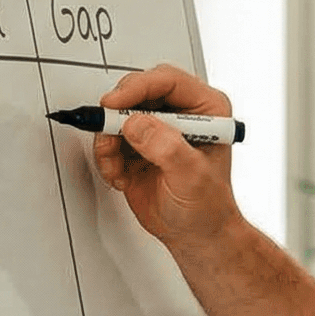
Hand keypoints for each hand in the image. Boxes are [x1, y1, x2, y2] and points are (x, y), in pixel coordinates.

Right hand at [92, 64, 238, 249]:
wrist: (195, 234)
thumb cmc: (207, 206)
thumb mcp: (192, 176)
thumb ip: (166, 148)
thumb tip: (136, 124)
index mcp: (207, 109)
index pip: (168, 81)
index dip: (137, 88)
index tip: (114, 104)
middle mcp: (182, 112)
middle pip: (138, 91)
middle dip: (117, 116)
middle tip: (109, 138)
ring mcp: (157, 127)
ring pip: (117, 114)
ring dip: (109, 141)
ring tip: (117, 168)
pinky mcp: (137, 143)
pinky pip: (108, 136)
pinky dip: (107, 156)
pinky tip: (121, 176)